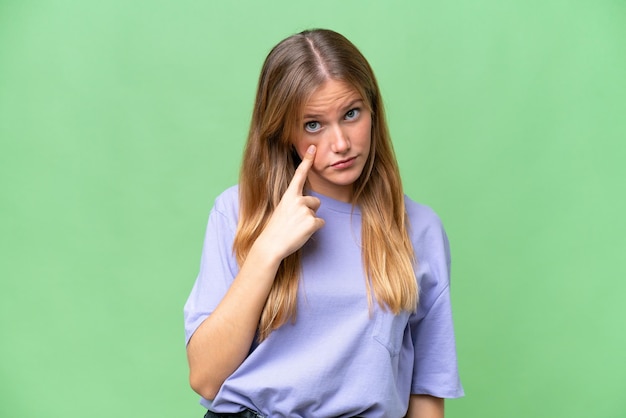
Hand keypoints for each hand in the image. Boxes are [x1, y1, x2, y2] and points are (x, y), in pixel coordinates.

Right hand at [256, 145, 324, 260]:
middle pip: (316, 201)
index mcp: (288, 195)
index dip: (307, 160)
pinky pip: (320, 223)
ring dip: (311, 221)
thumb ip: (294, 203)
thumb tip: (310, 204)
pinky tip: (302, 233)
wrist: (271, 245)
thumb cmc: (276, 230)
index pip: (299, 175)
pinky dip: (314, 230)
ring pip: (317, 213)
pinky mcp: (312, 222)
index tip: (312, 147)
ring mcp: (305, 211)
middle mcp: (297, 200)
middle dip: (310, 210)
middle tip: (296, 222)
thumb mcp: (283, 210)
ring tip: (297, 228)